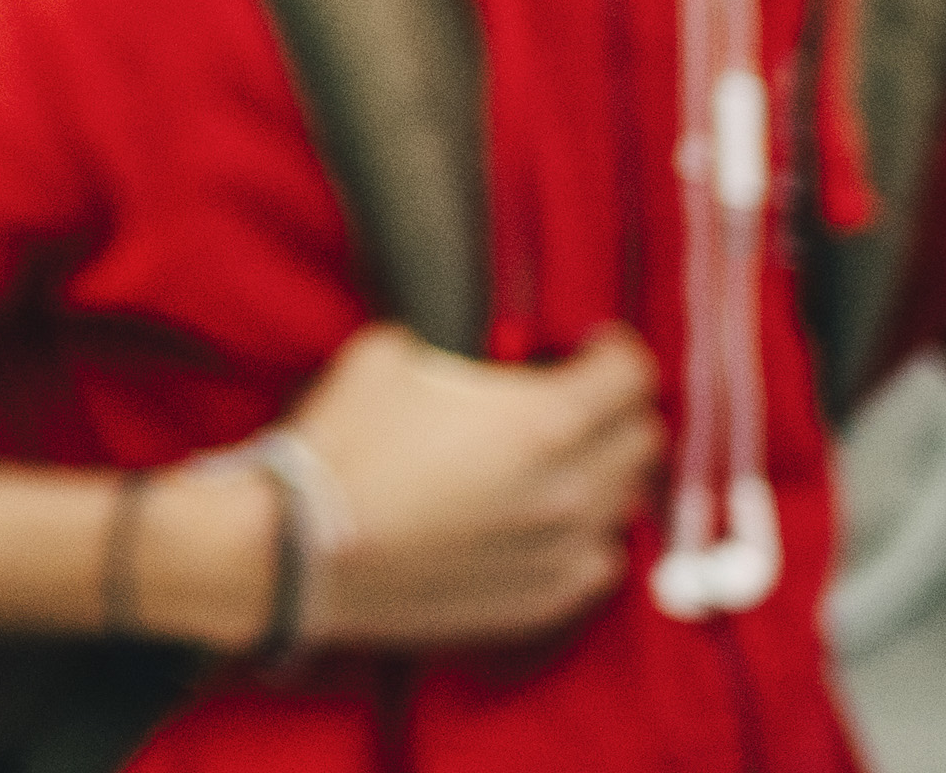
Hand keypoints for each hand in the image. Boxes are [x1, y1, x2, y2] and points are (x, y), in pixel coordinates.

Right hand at [277, 321, 663, 648]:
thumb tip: (477, 361)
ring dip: (603, 471)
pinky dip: (585, 531)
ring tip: (559, 458)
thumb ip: (461, 354)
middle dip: (618, 409)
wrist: (301, 546)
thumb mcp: (391, 354)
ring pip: (627, 501)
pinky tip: (543, 516)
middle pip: (643, 439)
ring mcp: (563, 552)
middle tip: (579, 396)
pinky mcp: (543, 600)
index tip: (593, 344)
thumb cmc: (342, 446)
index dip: (614, 350)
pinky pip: (599, 560)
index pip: (631, 376)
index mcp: (543, 421)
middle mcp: (572, 490)